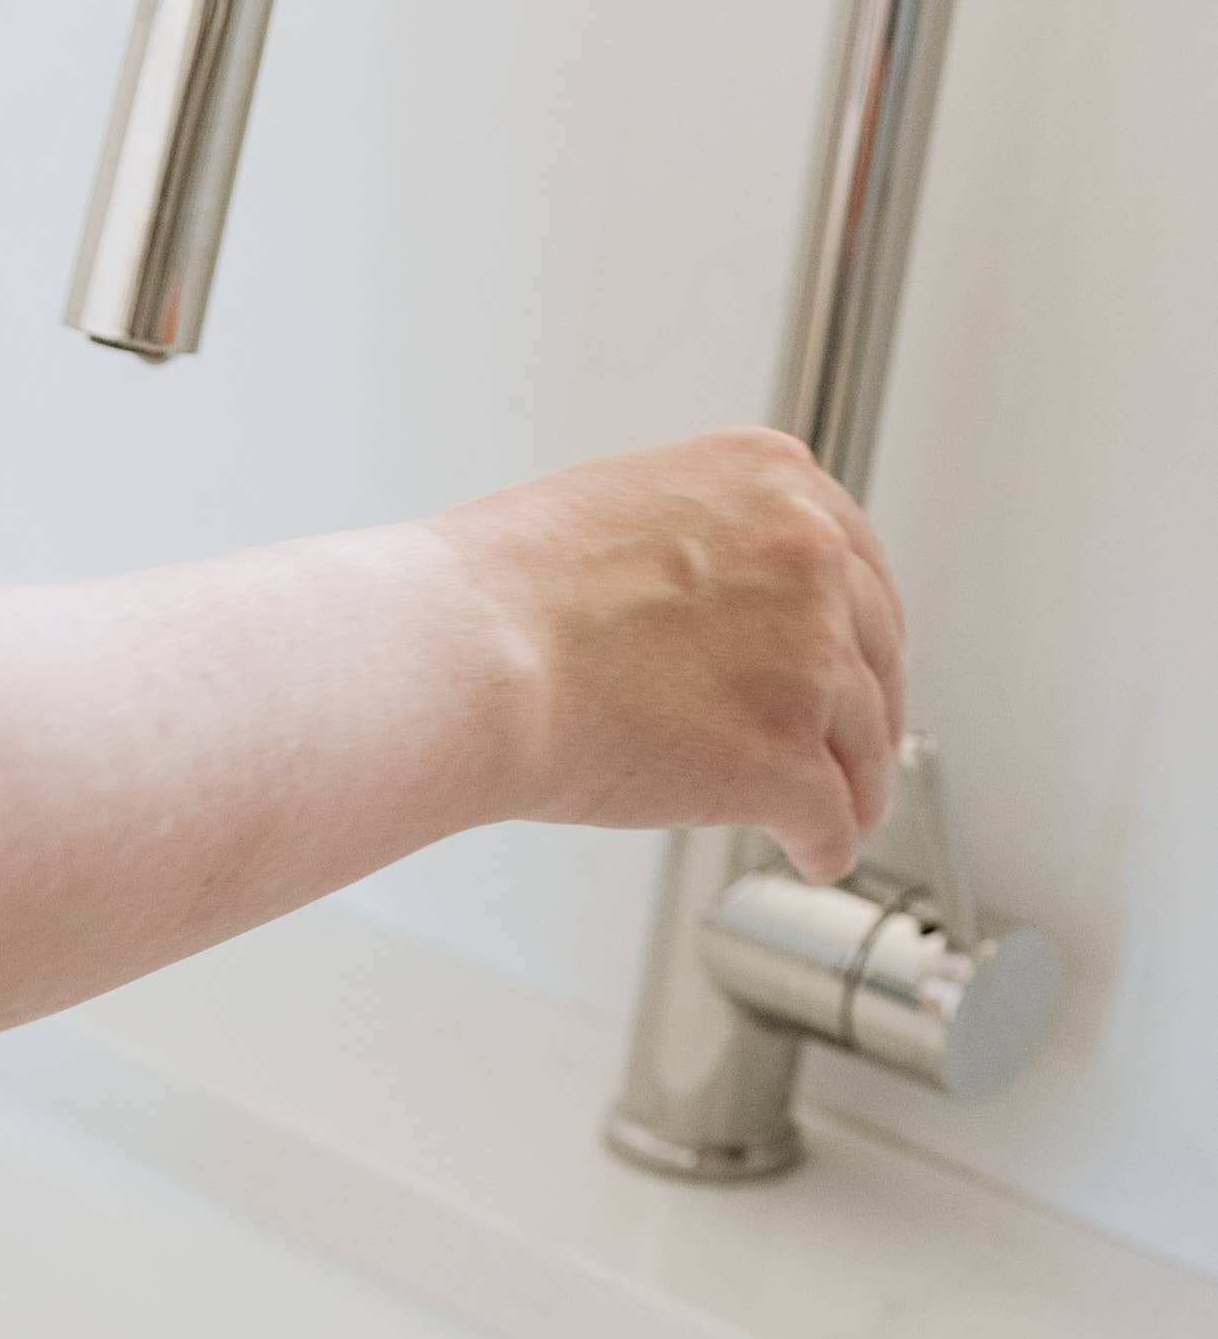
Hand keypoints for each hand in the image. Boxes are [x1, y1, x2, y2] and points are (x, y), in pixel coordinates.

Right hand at [434, 430, 905, 885]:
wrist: (466, 656)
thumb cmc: (500, 594)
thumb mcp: (623, 514)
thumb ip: (694, 549)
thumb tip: (704, 614)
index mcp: (774, 483)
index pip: (854, 562)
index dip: (851, 630)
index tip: (849, 664)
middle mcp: (811, 559)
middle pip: (873, 652)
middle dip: (864, 711)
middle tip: (853, 749)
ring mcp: (808, 662)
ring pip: (863, 743)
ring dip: (853, 787)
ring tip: (840, 817)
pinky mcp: (783, 761)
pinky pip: (830, 819)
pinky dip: (826, 845)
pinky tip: (813, 856)